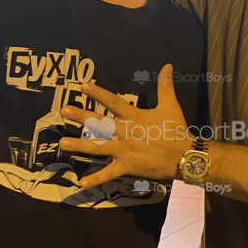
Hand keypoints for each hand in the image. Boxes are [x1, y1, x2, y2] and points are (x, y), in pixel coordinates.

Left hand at [58, 64, 192, 188]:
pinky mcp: (127, 167)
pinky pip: (109, 174)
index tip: (82, 86)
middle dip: (81, 116)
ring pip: (98, 147)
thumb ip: (165, 85)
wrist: (185, 156)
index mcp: (134, 117)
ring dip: (80, 145)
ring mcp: (124, 151)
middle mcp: (125, 132)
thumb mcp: (170, 105)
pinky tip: (81, 182)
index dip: (98, 94)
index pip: (113, 102)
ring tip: (63, 143)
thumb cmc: (176, 130)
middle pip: (100, 123)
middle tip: (64, 111)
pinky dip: (95, 179)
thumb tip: (167, 65)